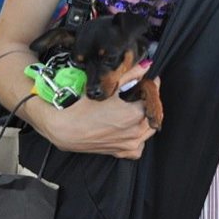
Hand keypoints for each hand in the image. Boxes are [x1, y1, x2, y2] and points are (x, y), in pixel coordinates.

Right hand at [44, 67, 159, 158]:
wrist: (65, 129)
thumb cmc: (83, 108)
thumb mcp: (109, 87)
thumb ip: (131, 76)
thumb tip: (146, 65)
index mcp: (135, 113)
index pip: (152, 97)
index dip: (150, 87)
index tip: (148, 82)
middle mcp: (135, 131)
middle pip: (152, 113)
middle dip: (147, 102)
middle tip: (138, 94)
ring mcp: (129, 144)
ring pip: (148, 130)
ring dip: (145, 119)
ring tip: (133, 110)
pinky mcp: (122, 152)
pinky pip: (138, 146)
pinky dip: (138, 138)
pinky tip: (129, 129)